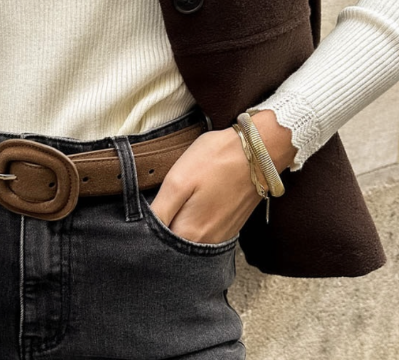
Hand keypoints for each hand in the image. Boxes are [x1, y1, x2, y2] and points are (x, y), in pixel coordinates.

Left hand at [148, 110, 296, 243]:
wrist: (259, 151)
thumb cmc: (217, 160)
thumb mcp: (178, 180)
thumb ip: (160, 210)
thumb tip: (144, 230)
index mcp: (190, 234)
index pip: (157, 247)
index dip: (144, 233)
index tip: (138, 218)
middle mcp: (207, 244)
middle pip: (173, 247)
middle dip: (160, 233)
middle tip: (154, 209)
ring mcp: (221, 237)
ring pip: (188, 241)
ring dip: (176, 228)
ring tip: (172, 206)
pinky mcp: (230, 227)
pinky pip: (204, 235)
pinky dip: (193, 225)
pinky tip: (189, 207)